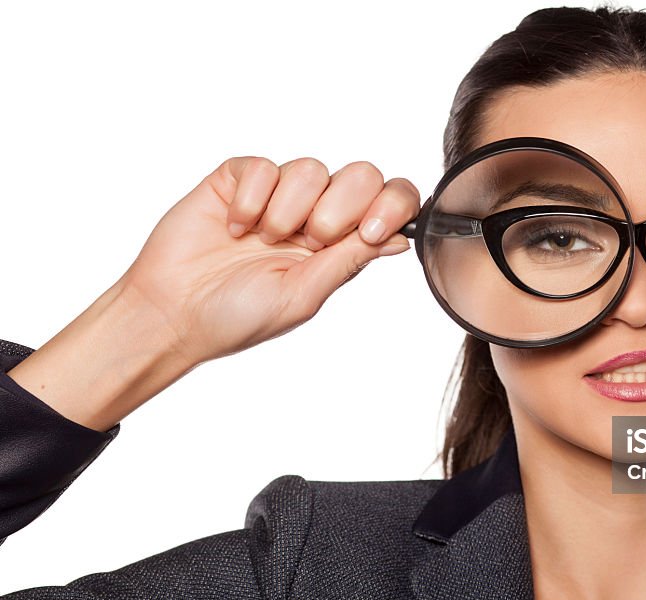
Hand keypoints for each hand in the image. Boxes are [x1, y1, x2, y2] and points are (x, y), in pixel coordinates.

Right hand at [119, 156, 418, 366]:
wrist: (173, 313)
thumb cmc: (237, 316)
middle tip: (307, 241)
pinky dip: (251, 199)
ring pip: (311, 168)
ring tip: (262, 239)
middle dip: (339, 209)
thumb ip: (351, 260)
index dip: (393, 205)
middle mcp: (315, 214)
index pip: (389, 203)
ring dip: (288, 209)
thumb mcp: (304, 295)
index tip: (371, 230)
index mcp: (340, 246)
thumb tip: (402, 239)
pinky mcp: (238, 180)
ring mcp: (277, 195)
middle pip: (361, 175)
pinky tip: (234, 227)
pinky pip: (263, 166)